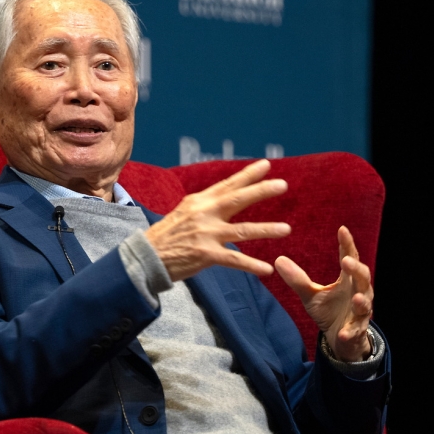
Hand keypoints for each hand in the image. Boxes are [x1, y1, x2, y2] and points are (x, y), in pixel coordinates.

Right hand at [145, 159, 290, 281]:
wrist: (146, 256)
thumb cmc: (168, 235)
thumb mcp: (185, 211)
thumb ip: (206, 204)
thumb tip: (227, 194)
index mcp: (200, 201)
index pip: (228, 185)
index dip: (248, 175)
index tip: (266, 165)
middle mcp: (204, 214)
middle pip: (237, 199)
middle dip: (260, 191)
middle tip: (282, 184)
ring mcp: (206, 234)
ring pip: (242, 231)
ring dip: (266, 229)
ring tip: (286, 229)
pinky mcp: (205, 255)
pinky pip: (234, 260)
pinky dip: (251, 265)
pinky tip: (266, 269)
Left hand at [274, 226, 373, 361]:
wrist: (341, 338)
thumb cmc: (330, 311)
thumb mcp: (311, 295)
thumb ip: (298, 279)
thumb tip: (278, 259)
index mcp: (347, 280)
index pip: (350, 257)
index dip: (347, 244)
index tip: (342, 229)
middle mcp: (358, 292)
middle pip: (363, 277)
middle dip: (356, 269)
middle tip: (346, 261)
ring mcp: (360, 312)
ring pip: (365, 304)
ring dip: (361, 300)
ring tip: (355, 297)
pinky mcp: (358, 330)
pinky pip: (356, 330)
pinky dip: (350, 331)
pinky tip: (343, 333)